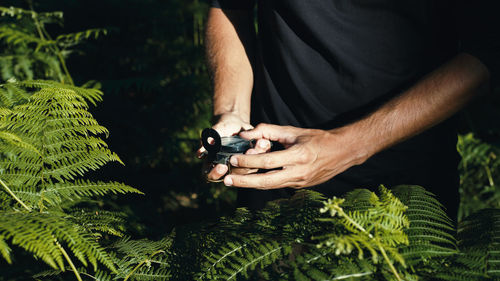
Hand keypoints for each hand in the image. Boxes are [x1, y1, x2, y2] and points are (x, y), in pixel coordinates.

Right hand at [197, 113, 270, 180]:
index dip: (215, 174)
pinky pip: (258, 162)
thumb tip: (200, 152)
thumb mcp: (216, 130)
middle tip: (247, 154)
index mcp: (213, 163)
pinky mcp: (253, 162)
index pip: (210, 176)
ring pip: (247, 171)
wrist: (236, 124)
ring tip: (256, 146)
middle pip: (233, 176)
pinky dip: (261, 152)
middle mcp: (227, 168)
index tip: (222, 166)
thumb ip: (209, 140)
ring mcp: (241, 167)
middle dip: (241, 167)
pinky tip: (262, 142)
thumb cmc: (222, 127)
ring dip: (253, 159)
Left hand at [223, 124, 367, 188]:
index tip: (233, 159)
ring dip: (250, 185)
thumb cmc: (317, 138)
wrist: (343, 152)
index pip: (268, 162)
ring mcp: (300, 182)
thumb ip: (269, 130)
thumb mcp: (293, 131)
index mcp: (298, 156)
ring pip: (270, 186)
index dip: (249, 162)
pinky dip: (263, 183)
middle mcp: (299, 173)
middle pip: (266, 181)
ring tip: (232, 182)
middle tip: (226, 180)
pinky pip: (278, 185)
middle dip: (244, 182)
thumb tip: (246, 134)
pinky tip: (249, 180)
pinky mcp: (300, 187)